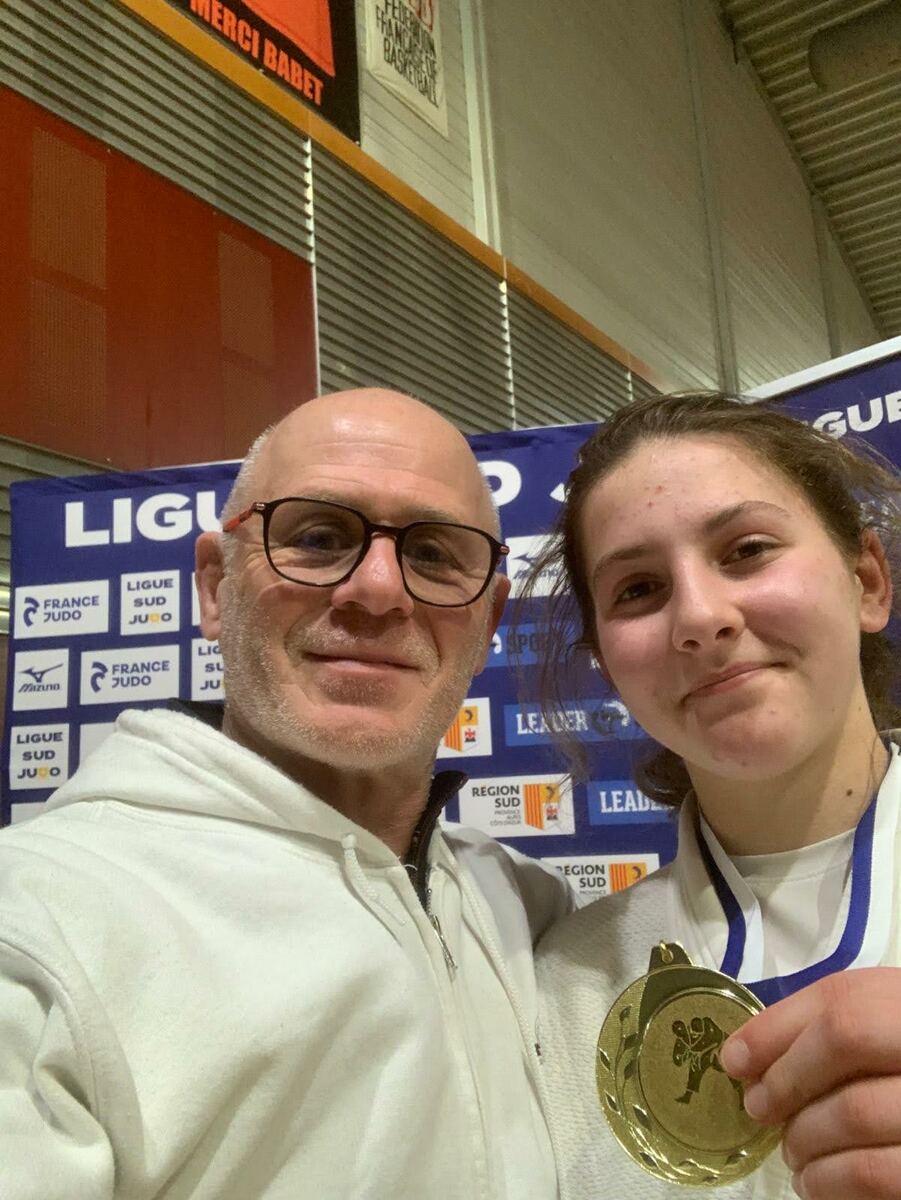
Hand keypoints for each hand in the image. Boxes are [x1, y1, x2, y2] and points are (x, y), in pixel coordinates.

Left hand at [719, 968, 900, 1198]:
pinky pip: (875, 1174)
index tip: (734, 1062)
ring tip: (792, 1152)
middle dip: (786, 1081)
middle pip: (845, 1045)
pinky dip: (830, 1181)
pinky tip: (814, 1182)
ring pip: (856, 1112)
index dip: (777, 1033)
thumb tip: (740, 1058)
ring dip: (804, 1137)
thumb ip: (814, 1026)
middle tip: (759, 1110)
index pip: (841, 1005)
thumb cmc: (895, 1057)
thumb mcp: (871, 1022)